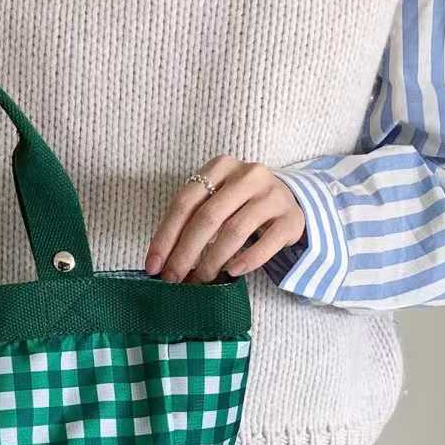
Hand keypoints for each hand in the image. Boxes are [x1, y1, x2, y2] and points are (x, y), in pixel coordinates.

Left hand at [144, 157, 305, 282]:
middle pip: (208, 217)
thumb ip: (191, 222)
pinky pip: (267, 243)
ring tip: (202, 278)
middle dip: (186, 253)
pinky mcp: (292, 217)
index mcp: (221, 166)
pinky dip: (246, 261)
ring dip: (213, 260)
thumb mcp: (215, 201)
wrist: (288, 200)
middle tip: (174, 278)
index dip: (166, 236)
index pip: (185, 202)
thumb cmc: (240, 205)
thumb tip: (162, 262)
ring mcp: (273, 195)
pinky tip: (232, 272)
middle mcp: (248, 174)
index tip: (153, 266)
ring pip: (235, 231)